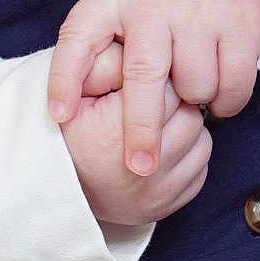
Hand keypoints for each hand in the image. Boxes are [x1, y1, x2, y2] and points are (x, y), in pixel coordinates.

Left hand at [49, 0, 259, 175]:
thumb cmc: (156, 5)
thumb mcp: (118, 9)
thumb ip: (97, 49)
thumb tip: (70, 113)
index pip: (79, 37)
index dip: (65, 79)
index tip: (60, 117)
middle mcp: (154, 0)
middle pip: (144, 76)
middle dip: (140, 128)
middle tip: (138, 168)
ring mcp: (199, 8)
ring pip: (194, 86)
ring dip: (193, 102)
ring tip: (189, 87)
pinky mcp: (240, 22)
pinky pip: (232, 86)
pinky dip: (227, 101)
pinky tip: (218, 87)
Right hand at [60, 73, 210, 225]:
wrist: (58, 188)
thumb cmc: (68, 131)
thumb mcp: (75, 91)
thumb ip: (108, 64)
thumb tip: (144, 53)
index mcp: (113, 135)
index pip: (166, 88)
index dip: (158, 77)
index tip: (146, 78)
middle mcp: (140, 170)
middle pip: (188, 113)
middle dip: (175, 102)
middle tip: (153, 99)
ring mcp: (156, 193)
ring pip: (200, 138)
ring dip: (184, 125)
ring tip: (157, 122)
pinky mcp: (168, 206)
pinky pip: (201, 167)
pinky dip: (188, 153)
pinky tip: (162, 147)